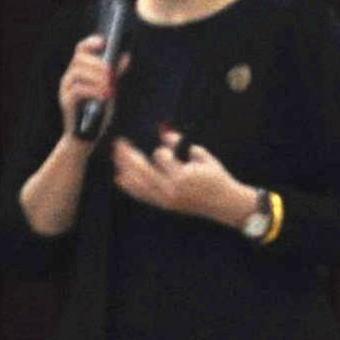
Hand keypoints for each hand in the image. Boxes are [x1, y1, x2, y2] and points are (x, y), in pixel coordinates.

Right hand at [57, 35, 125, 139]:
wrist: (85, 138)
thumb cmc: (97, 113)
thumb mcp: (108, 90)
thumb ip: (115, 73)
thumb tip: (126, 56)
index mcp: (79, 71)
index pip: (81, 50)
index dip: (91, 42)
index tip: (104, 41)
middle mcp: (70, 77)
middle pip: (80, 59)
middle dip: (98, 64)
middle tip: (112, 73)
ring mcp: (66, 89)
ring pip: (78, 72)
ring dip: (97, 76)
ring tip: (111, 85)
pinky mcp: (66, 102)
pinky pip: (78, 90)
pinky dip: (94, 90)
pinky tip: (106, 95)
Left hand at [112, 129, 258, 227]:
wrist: (224, 204)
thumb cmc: (215, 178)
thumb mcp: (203, 157)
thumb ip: (182, 145)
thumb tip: (164, 133)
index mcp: (182, 176)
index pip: (160, 157)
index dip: (160, 149)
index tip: (165, 145)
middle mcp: (170, 189)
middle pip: (142, 170)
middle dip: (129, 155)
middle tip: (119, 143)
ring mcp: (166, 199)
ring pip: (138, 184)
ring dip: (125, 168)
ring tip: (115, 156)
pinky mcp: (164, 206)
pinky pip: (142, 196)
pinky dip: (129, 187)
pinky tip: (119, 178)